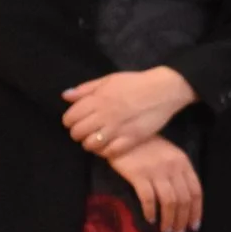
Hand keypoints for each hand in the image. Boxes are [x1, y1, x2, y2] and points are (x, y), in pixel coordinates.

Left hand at [62, 66, 194, 156]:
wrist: (164, 90)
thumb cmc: (136, 83)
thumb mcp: (109, 80)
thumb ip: (86, 89)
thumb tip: (65, 96)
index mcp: (97, 100)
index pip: (70, 118)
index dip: (69, 121)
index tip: (76, 121)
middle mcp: (104, 115)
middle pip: (78, 133)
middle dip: (78, 134)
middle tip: (86, 131)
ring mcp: (117, 129)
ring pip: (91, 145)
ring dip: (90, 144)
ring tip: (97, 140)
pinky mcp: (131, 139)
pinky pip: (110, 152)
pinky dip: (105, 151)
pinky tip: (108, 145)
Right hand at [106, 137, 203, 231]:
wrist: (123, 134)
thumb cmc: (147, 146)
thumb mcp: (169, 156)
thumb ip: (178, 173)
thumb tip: (184, 201)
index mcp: (184, 163)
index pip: (196, 191)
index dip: (196, 211)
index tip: (194, 225)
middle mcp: (173, 167)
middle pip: (184, 199)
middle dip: (182, 219)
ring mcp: (156, 171)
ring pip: (169, 201)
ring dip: (169, 219)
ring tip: (166, 231)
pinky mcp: (138, 175)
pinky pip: (148, 198)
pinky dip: (150, 211)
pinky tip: (150, 219)